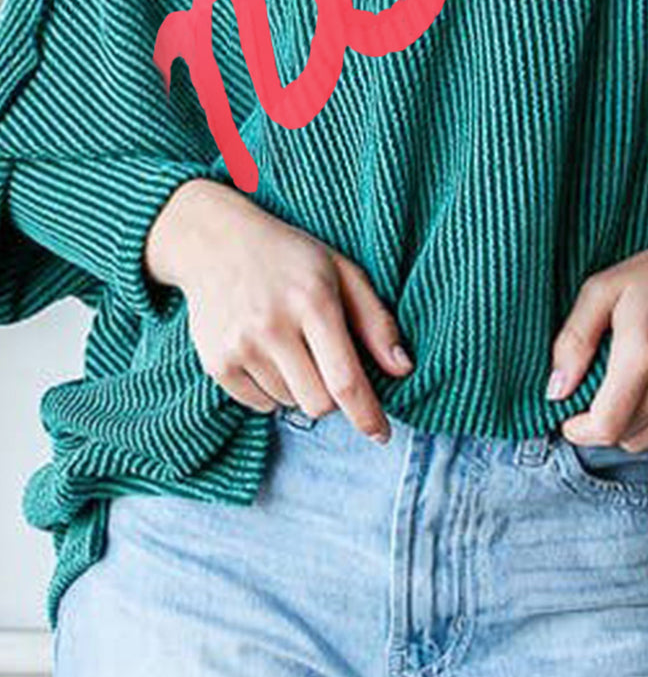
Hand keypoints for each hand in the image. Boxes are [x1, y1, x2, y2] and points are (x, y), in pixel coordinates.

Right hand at [145, 180, 412, 441]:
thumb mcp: (342, 272)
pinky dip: (272, 390)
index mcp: (313, 302)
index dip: (367, 415)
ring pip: (289, 404)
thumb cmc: (291, 258)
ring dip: (300, 387)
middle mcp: (273, 326)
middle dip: (332, 395)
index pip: (345, 379)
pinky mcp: (216, 362)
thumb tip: (402, 369)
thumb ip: (376, 322)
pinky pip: (259, 405)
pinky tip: (267, 353)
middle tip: (326, 360)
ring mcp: (240, 346)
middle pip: (318, 403)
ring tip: (291, 346)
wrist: (215, 242)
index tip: (382, 434)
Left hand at [548, 222, 647, 455]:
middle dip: (604, 424)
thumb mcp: (603, 290)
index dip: (580, 432)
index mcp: (643, 350)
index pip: (607, 425)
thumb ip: (573, 340)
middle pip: (626, 438)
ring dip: (632, 428)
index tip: (571, 420)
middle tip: (601, 396)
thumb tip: (556, 391)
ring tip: (631, 393)